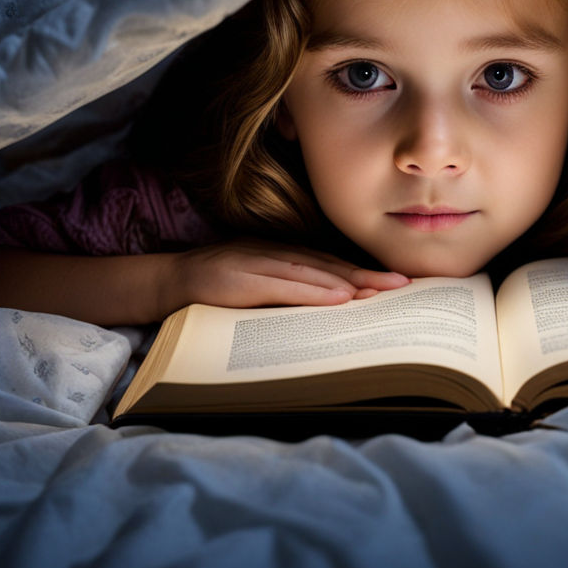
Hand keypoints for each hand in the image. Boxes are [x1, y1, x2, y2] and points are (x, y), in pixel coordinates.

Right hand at [161, 239, 409, 315]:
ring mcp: (257, 263)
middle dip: (367, 275)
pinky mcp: (240, 279)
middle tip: (403, 285)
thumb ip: (285, 293)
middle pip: (329, 265)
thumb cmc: (214, 291)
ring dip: (349, 283)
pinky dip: (314, 292)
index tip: (395, 281)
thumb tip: (328, 313)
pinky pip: (284, 286)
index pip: (329, 265)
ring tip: (380, 293)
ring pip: (312, 273)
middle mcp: (274, 254)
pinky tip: (338, 298)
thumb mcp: (255, 288)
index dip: (363, 272)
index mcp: (280, 256)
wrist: (165, 282)